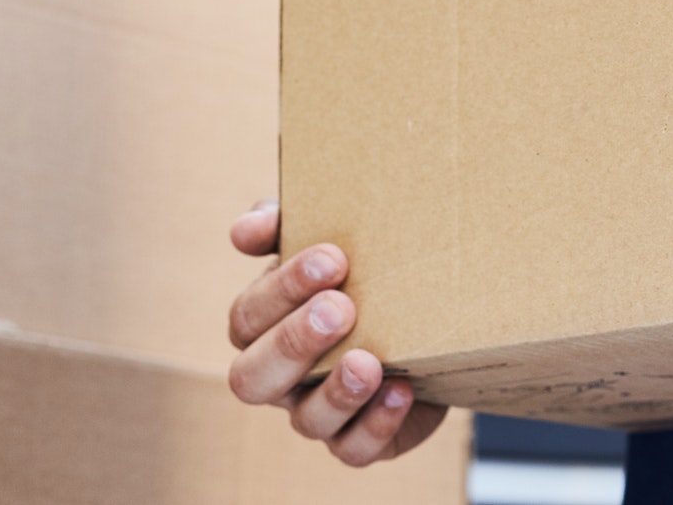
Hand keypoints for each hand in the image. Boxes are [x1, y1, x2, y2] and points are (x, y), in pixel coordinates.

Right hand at [226, 200, 446, 465]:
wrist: (428, 310)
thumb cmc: (358, 267)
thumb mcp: (323, 233)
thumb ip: (282, 224)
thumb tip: (244, 230)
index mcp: (263, 327)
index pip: (247, 317)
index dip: (283, 289)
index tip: (332, 258)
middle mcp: (281, 377)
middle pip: (254, 378)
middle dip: (295, 342)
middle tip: (341, 308)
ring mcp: (319, 411)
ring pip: (307, 421)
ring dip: (338, 391)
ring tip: (370, 361)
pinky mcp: (360, 438)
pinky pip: (355, 449)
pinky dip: (377, 423)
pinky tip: (402, 389)